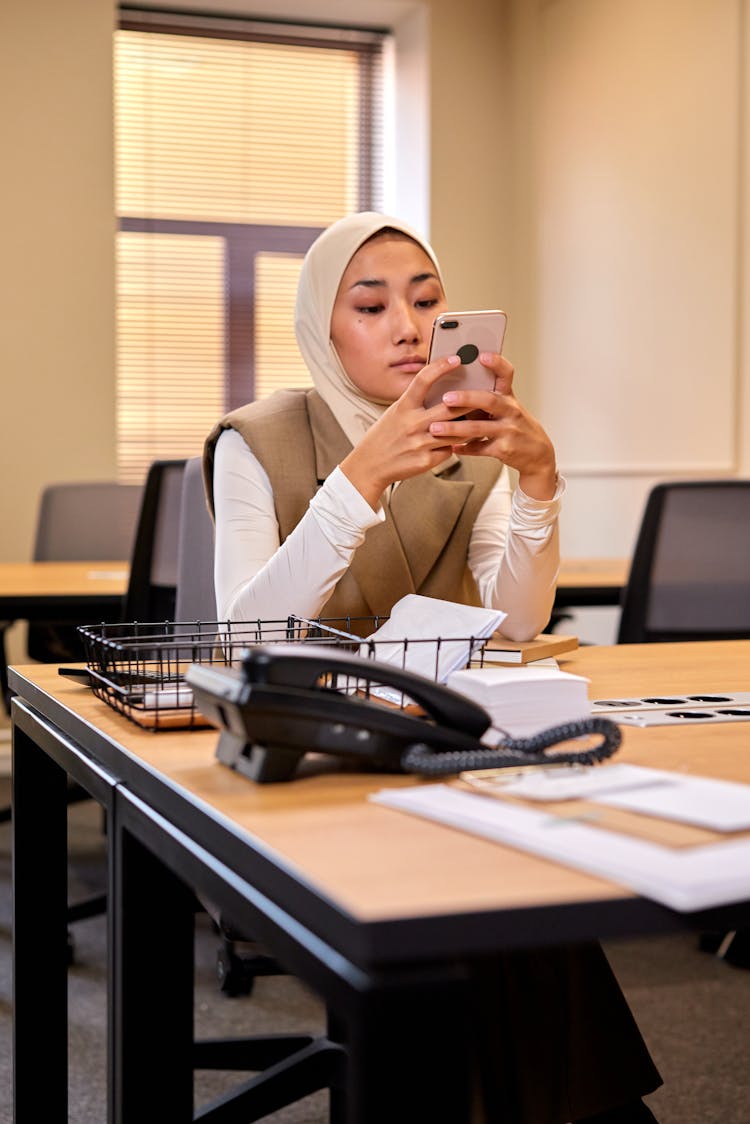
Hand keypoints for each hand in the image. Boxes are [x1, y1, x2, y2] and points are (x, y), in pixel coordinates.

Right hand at [340, 354, 473, 507]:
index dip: (440, 367)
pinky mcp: (426, 461)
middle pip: (449, 407)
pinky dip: (453, 445)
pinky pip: (449, 450)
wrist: (370, 465)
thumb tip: (444, 390)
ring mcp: (419, 443)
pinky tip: (457, 442)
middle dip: (470, 401)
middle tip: (485, 393)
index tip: (456, 358)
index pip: (423, 380)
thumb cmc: (385, 436)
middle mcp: (411, 423)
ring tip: (480, 418)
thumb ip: (417, 402)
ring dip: (469, 426)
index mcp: (403, 407)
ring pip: (456, 431)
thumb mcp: (396, 412)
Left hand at [425, 352, 557, 500]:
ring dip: (455, 428)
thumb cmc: (514, 426)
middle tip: (446, 398)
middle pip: (489, 400)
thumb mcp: (507, 407)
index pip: (506, 375)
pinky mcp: (505, 449)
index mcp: (508, 397)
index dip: (496, 363)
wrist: (537, 453)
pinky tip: (451, 447)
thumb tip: (454, 383)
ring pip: (479, 428)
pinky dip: (464, 448)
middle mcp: (511, 411)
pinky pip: (480, 448)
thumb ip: (486, 397)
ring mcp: (509, 431)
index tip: (482, 355)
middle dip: (466, 398)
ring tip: (435, 428)